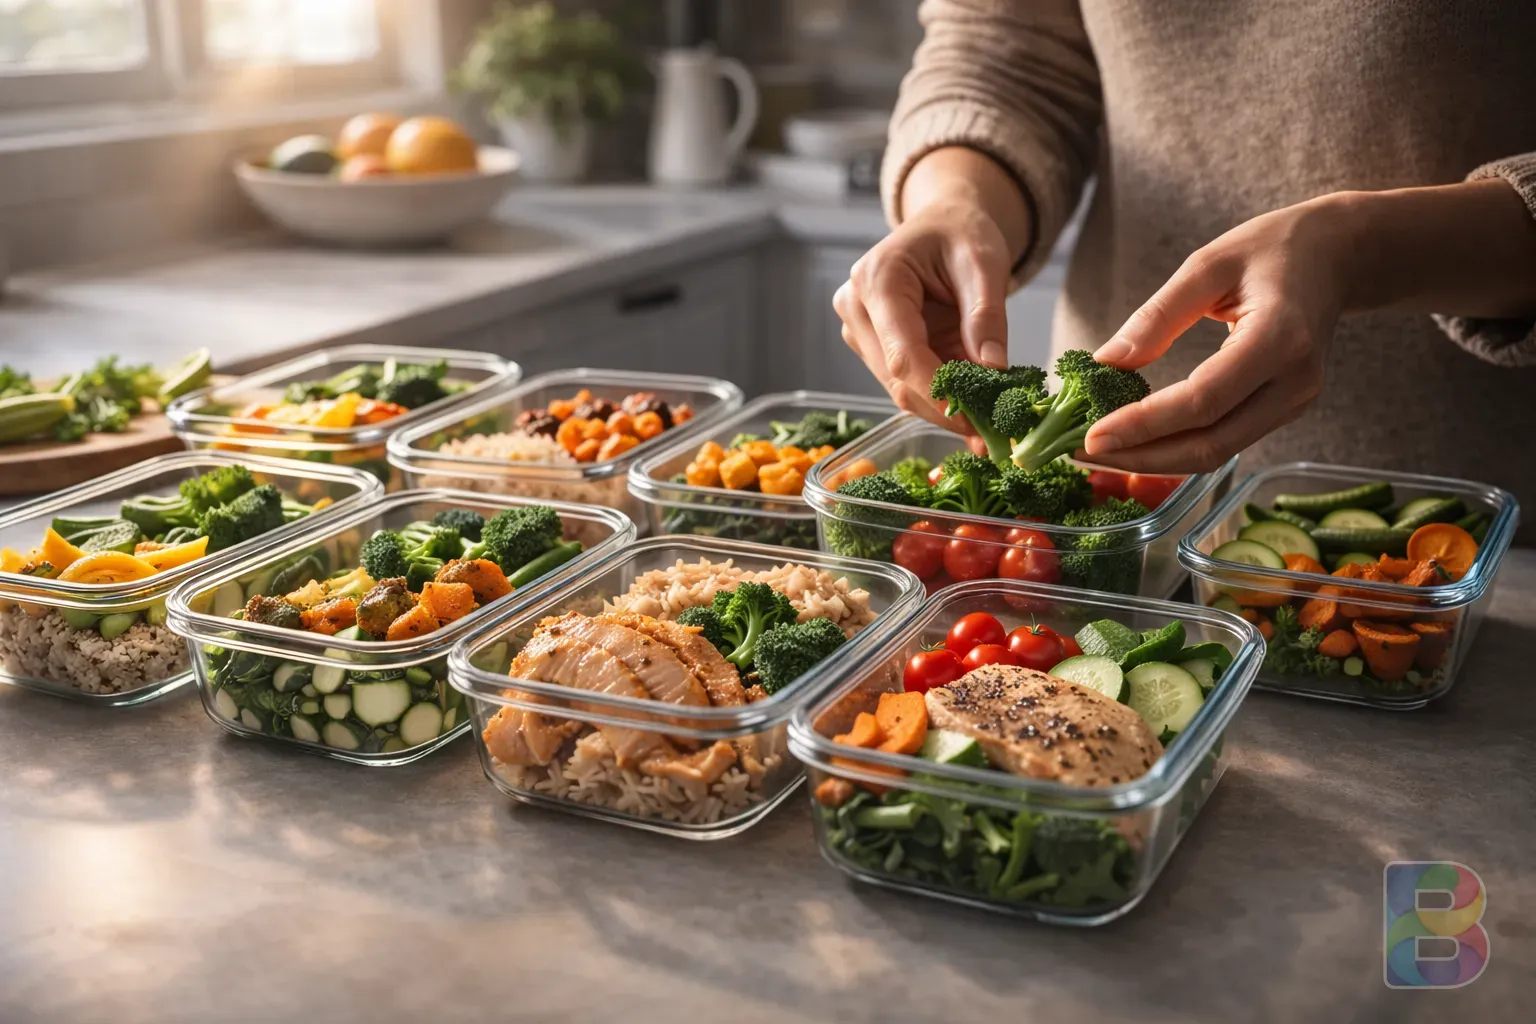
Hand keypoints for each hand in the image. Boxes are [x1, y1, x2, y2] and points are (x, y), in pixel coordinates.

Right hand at [834, 147, 1029, 442]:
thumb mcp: (984, 263)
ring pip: (901, 389)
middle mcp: (857, 308)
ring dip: (946, 409)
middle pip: (898, 379)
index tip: (973, 421)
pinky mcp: (873, 348)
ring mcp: (860, 331)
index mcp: (878, 280)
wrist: (943, 224)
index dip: (936, 392)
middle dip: (946, 409)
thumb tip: (993, 371)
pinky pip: (908, 384)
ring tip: (991, 424)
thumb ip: (986, 316)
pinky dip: (942, 399)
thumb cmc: (961, 232)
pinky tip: (975, 410)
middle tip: (993, 435)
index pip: (902, 353)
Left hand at [1084, 197, 1349, 472]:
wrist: (1338, 256)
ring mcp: (1296, 402)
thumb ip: (1157, 315)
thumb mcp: (1208, 264)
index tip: (1090, 437)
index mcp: (1280, 338)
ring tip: (1098, 451)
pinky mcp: (1286, 410)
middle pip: (1211, 444)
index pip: (1203, 401)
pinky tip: (1137, 439)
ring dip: (1155, 459)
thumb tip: (1104, 363)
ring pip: (1218, 452)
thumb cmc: (1273, 249)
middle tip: (1080, 453)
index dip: (1144, 426)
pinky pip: (1226, 441)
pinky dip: (1177, 447)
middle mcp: (1295, 382)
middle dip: (1141, 457)